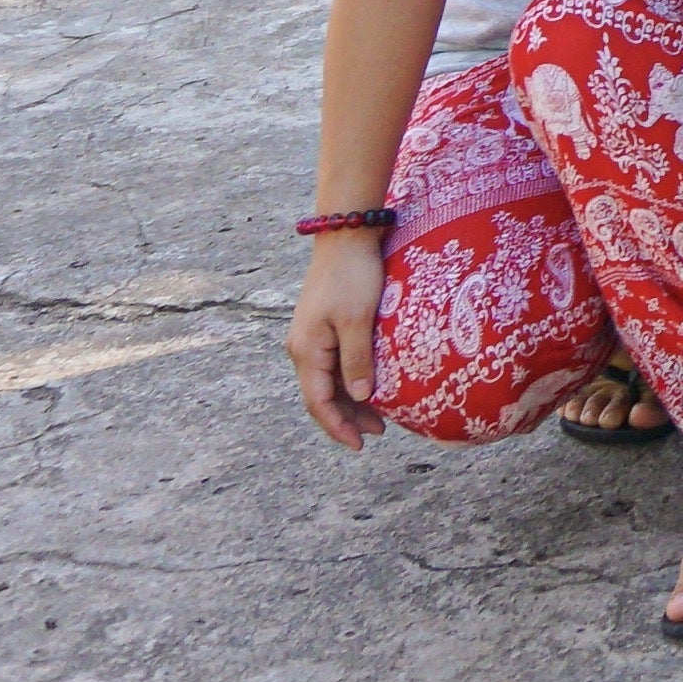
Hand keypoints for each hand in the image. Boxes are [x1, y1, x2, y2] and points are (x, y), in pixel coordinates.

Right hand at [285, 231, 388, 447]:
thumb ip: (357, 360)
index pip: (318, 402)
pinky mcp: (323, 327)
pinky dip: (349, 381)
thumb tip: (358, 397)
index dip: (337, 427)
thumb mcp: (358, 319)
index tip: (359, 445)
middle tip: (378, 432)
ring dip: (350, 402)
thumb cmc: (353, 275)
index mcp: (307, 350)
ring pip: (328, 382)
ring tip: (378, 418)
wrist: (346, 236)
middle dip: (347, 418)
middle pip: (322, 396)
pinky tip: (369, 386)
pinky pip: (333, 365)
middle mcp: (303, 348)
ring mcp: (312, 338)